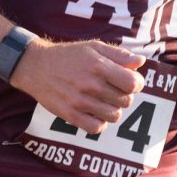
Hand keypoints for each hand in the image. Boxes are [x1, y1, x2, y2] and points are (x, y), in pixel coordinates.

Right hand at [13, 39, 144, 135]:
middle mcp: (90, 84)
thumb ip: (118, 54)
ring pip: (114, 116)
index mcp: (98, 66)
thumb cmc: (67, 55)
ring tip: (103, 100)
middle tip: (112, 89)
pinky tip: (94, 112)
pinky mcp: (70, 114)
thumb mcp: (93, 47)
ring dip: (112, 109)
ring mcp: (80, 101)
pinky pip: (97, 128)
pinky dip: (99, 123)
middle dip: (123, 95)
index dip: (136, 83)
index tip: (129, 81)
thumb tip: (140, 62)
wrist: (35, 66)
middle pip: (125, 101)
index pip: (133, 84)